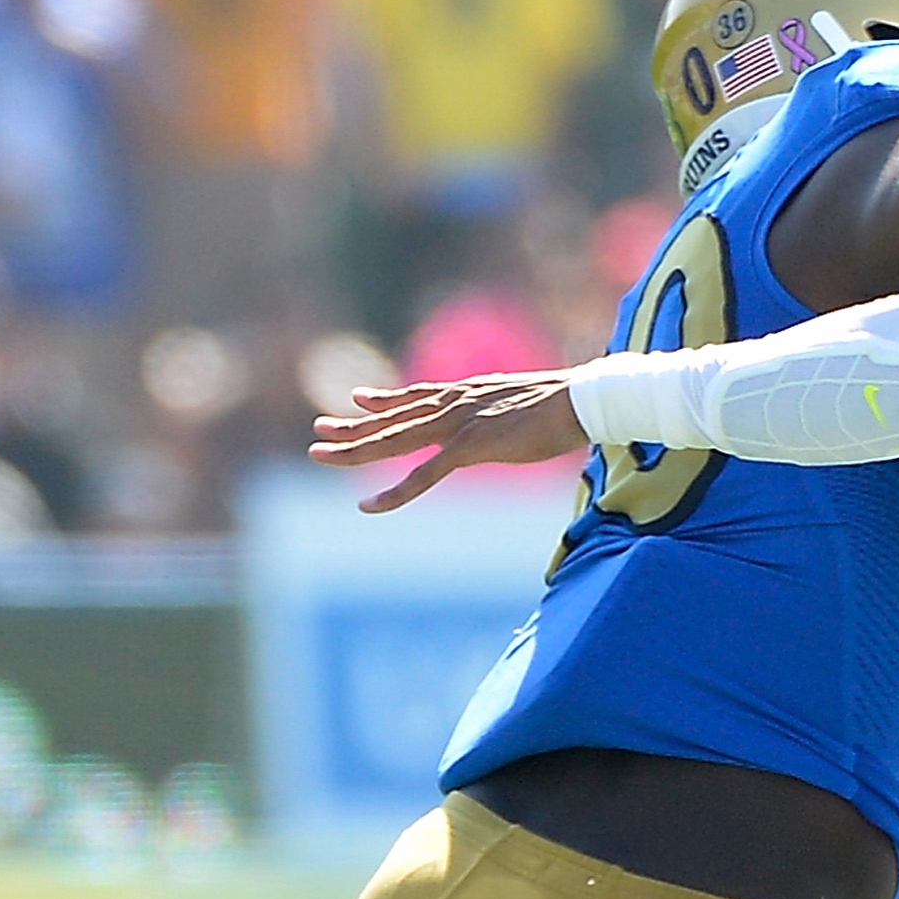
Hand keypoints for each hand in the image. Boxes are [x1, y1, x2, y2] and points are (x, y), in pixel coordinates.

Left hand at [308, 371, 584, 509]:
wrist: (580, 400)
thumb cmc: (563, 405)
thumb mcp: (521, 401)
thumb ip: (502, 407)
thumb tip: (511, 411)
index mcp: (465, 393)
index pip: (414, 397)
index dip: (382, 400)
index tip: (357, 400)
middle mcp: (452, 404)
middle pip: (390, 418)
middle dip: (351, 427)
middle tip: (319, 429)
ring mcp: (456, 424)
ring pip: (392, 440)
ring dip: (354, 450)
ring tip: (320, 452)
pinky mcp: (467, 448)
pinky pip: (421, 476)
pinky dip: (393, 492)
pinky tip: (368, 505)